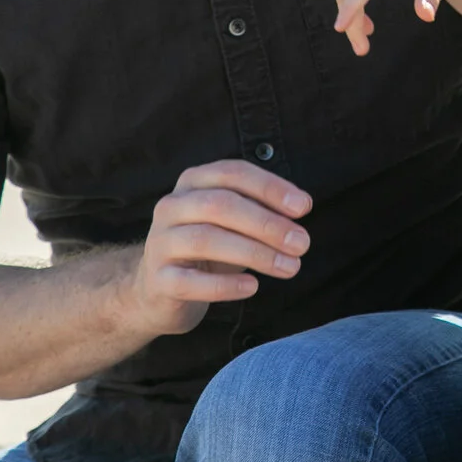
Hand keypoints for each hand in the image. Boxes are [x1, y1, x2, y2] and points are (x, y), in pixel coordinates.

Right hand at [123, 161, 312, 337]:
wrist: (161, 288)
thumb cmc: (211, 246)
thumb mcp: (236, 221)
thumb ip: (263, 209)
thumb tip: (300, 207)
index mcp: (194, 181)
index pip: (233, 173)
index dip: (271, 188)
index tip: (304, 207)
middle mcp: (171, 206)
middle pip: (221, 205)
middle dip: (267, 223)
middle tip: (302, 243)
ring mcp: (160, 242)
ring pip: (206, 240)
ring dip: (255, 253)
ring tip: (290, 267)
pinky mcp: (157, 279)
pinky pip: (189, 281)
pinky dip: (224, 284)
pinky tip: (252, 286)